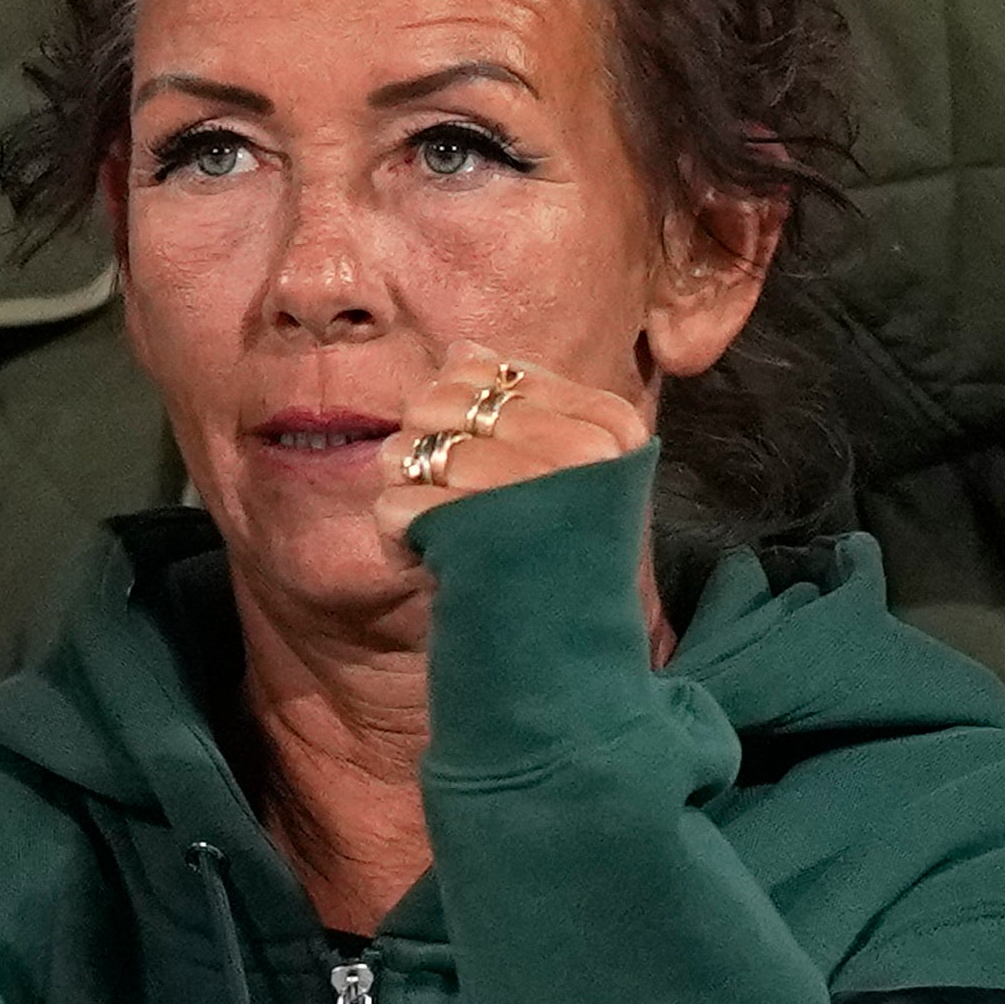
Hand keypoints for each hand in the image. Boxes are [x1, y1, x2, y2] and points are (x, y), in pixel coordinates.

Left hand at [366, 342, 657, 553]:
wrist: (575, 653)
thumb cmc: (563, 550)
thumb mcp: (564, 467)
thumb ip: (520, 401)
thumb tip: (462, 350)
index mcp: (611, 425)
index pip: (493, 373)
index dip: (462, 404)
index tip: (479, 447)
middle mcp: (581, 454)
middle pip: (445, 402)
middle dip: (427, 439)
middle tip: (446, 484)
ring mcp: (529, 496)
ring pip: (410, 448)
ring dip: (408, 484)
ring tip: (440, 517)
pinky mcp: (474, 542)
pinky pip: (393, 505)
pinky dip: (396, 531)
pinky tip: (429, 553)